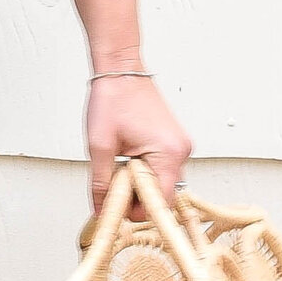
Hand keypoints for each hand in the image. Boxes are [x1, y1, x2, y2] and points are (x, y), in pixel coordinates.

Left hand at [85, 72, 189, 215]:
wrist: (120, 70)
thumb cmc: (113, 98)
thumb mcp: (100, 146)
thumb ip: (101, 183)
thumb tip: (101, 210)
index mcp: (168, 153)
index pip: (161, 202)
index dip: (137, 210)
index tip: (117, 208)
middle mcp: (181, 151)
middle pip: (163, 195)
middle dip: (137, 196)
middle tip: (113, 182)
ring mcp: (180, 146)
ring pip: (162, 182)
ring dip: (140, 183)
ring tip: (120, 164)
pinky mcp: (174, 142)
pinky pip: (162, 168)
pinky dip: (145, 171)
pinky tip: (128, 158)